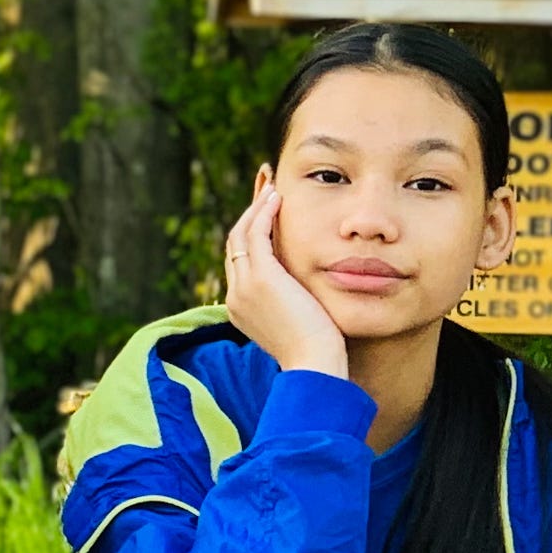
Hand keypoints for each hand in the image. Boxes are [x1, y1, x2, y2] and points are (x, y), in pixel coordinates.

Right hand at [223, 176, 350, 380]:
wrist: (314, 366)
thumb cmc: (316, 351)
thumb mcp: (298, 321)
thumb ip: (293, 301)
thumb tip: (305, 289)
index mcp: (240, 307)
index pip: (241, 260)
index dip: (251, 232)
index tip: (266, 211)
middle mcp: (235, 294)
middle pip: (235, 243)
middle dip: (249, 212)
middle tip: (265, 187)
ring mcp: (244, 286)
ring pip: (241, 234)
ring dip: (255, 206)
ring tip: (272, 186)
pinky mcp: (260, 277)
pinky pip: (255, 234)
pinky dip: (263, 212)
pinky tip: (278, 198)